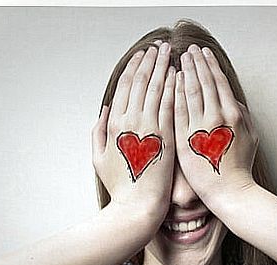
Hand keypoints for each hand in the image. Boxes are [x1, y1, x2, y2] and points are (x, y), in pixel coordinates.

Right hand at [92, 43, 175, 224]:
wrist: (138, 207)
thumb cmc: (121, 186)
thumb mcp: (98, 158)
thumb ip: (97, 130)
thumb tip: (105, 108)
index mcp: (112, 124)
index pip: (124, 86)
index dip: (134, 67)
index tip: (142, 55)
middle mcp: (129, 121)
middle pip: (140, 80)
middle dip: (150, 60)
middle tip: (158, 46)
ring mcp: (149, 127)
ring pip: (156, 87)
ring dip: (163, 66)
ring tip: (169, 52)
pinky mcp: (167, 136)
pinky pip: (170, 104)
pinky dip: (174, 86)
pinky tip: (179, 74)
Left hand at [174, 44, 258, 211]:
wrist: (229, 192)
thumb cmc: (239, 168)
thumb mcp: (251, 137)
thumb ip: (242, 115)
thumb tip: (232, 98)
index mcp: (234, 115)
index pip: (219, 82)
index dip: (209, 64)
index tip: (202, 53)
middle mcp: (217, 117)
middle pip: (204, 82)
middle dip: (195, 63)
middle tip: (188, 50)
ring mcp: (199, 128)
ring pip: (190, 92)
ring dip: (183, 73)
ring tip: (178, 60)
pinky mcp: (185, 140)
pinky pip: (177, 111)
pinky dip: (174, 94)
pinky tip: (171, 83)